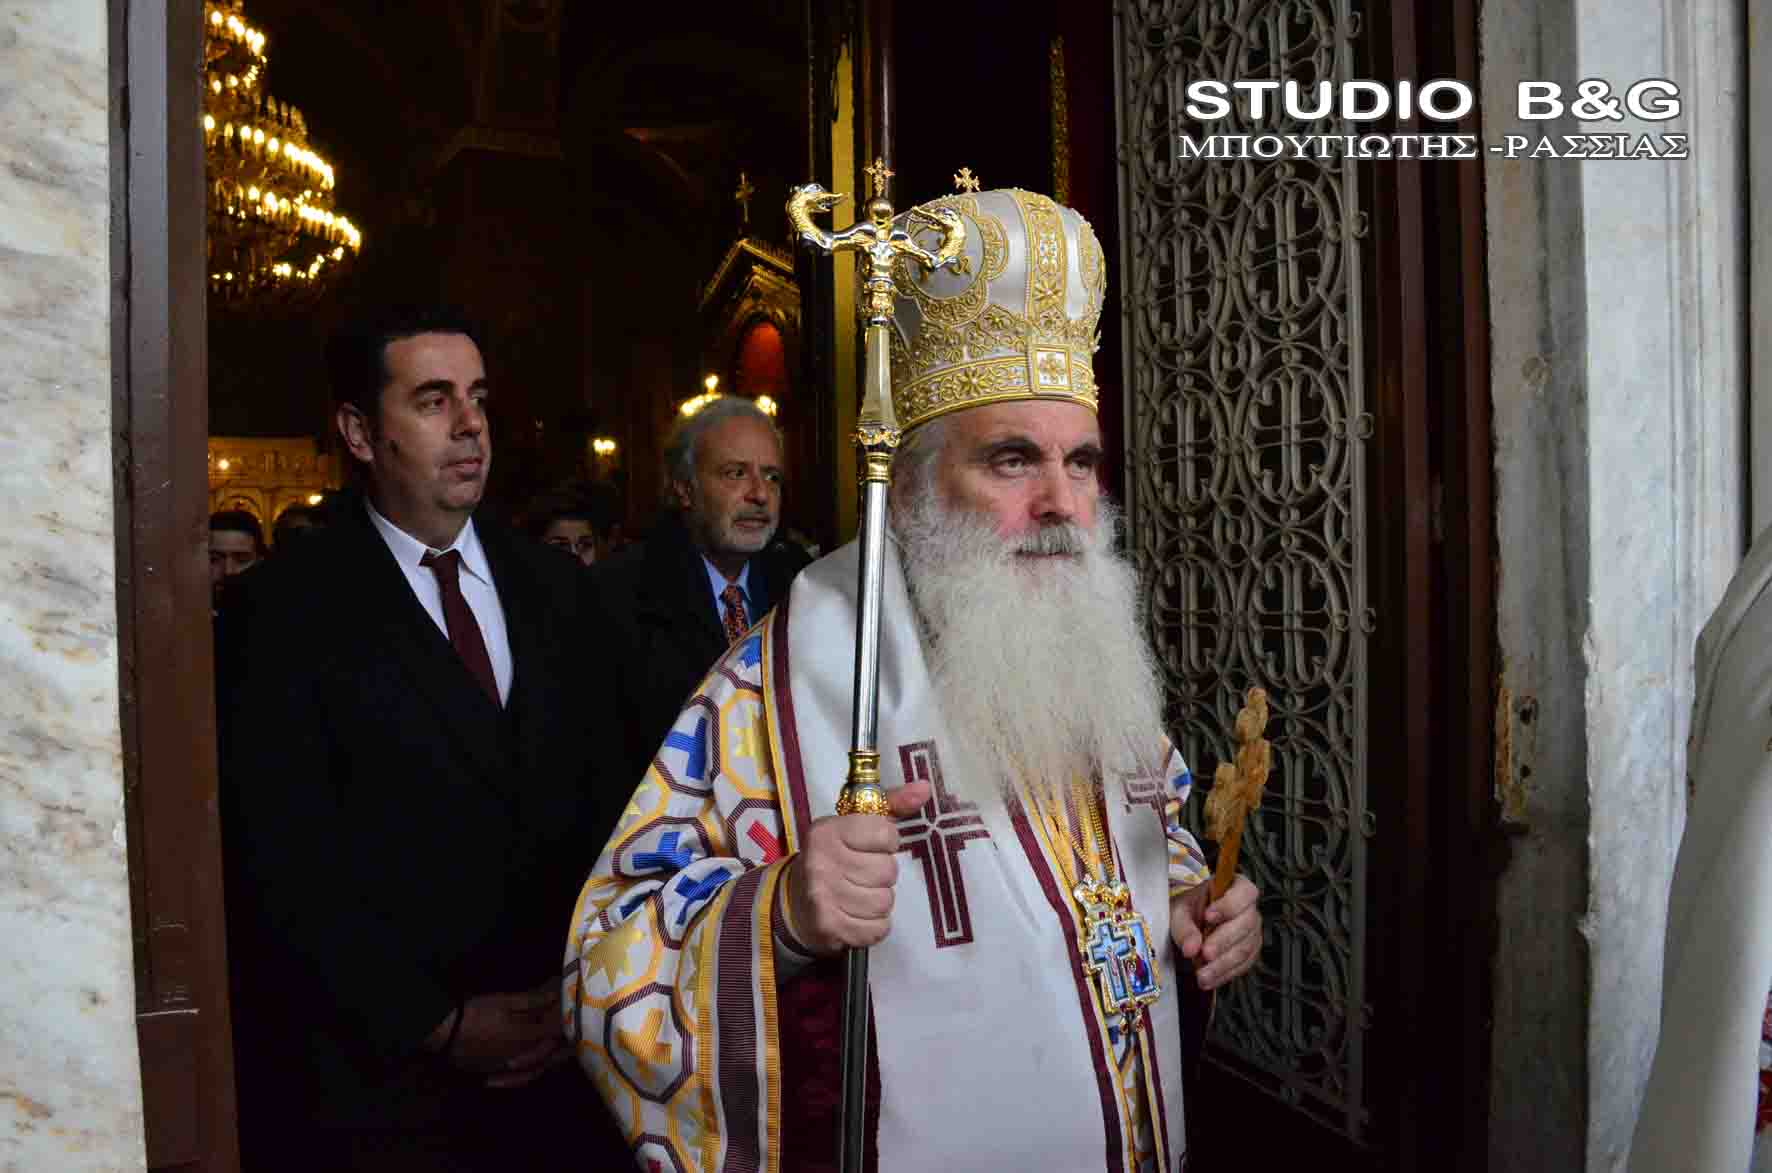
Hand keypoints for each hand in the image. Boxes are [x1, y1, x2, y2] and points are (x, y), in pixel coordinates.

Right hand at [427, 980, 570, 1087]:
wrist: (444, 1033)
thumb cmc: (475, 1012)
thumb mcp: (504, 1001)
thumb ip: (532, 1001)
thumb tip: (555, 995)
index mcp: (525, 1035)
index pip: (555, 1031)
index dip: (566, 1022)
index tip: (572, 1015)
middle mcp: (521, 1055)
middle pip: (549, 1053)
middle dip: (561, 1043)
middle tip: (567, 1033)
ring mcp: (508, 1067)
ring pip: (536, 1066)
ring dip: (547, 1058)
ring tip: (553, 1050)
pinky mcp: (495, 1073)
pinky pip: (518, 1077)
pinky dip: (529, 1071)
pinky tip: (530, 1066)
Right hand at [783, 780, 931, 955]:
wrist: (792, 903)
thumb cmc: (833, 858)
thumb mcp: (854, 825)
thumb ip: (891, 805)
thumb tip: (925, 788)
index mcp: (827, 831)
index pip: (885, 834)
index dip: (886, 842)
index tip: (871, 846)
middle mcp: (822, 862)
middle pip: (887, 871)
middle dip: (882, 875)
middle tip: (862, 875)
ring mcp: (823, 897)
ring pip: (884, 901)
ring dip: (878, 902)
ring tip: (859, 896)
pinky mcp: (829, 927)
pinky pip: (877, 929)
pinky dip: (873, 926)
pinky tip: (857, 916)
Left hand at [1170, 875, 1261, 989]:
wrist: (1189, 926)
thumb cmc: (1188, 911)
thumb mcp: (1179, 911)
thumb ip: (1184, 927)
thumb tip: (1191, 949)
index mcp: (1236, 887)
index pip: (1244, 892)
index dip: (1229, 905)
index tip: (1208, 917)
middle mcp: (1249, 909)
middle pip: (1246, 924)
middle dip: (1224, 941)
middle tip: (1205, 953)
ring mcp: (1252, 932)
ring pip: (1245, 948)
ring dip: (1223, 964)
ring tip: (1202, 974)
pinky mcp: (1249, 953)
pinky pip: (1243, 965)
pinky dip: (1225, 974)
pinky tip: (1210, 979)